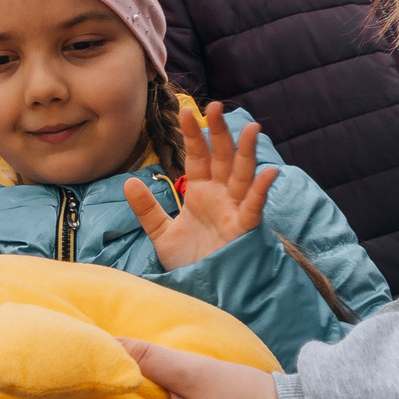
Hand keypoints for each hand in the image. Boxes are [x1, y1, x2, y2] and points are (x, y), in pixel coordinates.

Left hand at [124, 103, 277, 271]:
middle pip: (223, 157)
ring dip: (248, 152)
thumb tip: (129, 181)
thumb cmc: (189, 262)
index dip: (193, 134)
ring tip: (252, 127)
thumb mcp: (161, 234)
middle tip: (215, 105)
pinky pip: (255, 207)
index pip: (198, 156)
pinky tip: (269, 172)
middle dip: (220, 132)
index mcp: (201, 192)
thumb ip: (147, 208)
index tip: (185, 111)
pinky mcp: (245, 230)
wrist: (201, 292)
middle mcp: (221, 196)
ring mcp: (234, 210)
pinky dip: (262, 191)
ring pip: (244, 175)